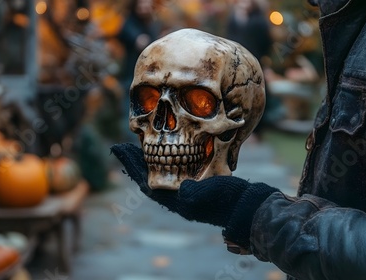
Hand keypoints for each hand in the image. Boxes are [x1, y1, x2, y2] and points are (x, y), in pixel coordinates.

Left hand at [111, 143, 279, 250]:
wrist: (247, 205)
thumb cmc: (230, 199)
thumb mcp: (212, 194)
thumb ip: (195, 194)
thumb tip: (182, 191)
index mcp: (177, 200)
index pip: (146, 182)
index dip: (132, 165)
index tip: (118, 148)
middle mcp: (177, 198)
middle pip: (149, 179)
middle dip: (135, 163)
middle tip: (121, 147)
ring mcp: (185, 194)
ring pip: (159, 177)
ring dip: (147, 163)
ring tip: (137, 149)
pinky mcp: (195, 188)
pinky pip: (171, 175)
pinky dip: (162, 164)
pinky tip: (163, 156)